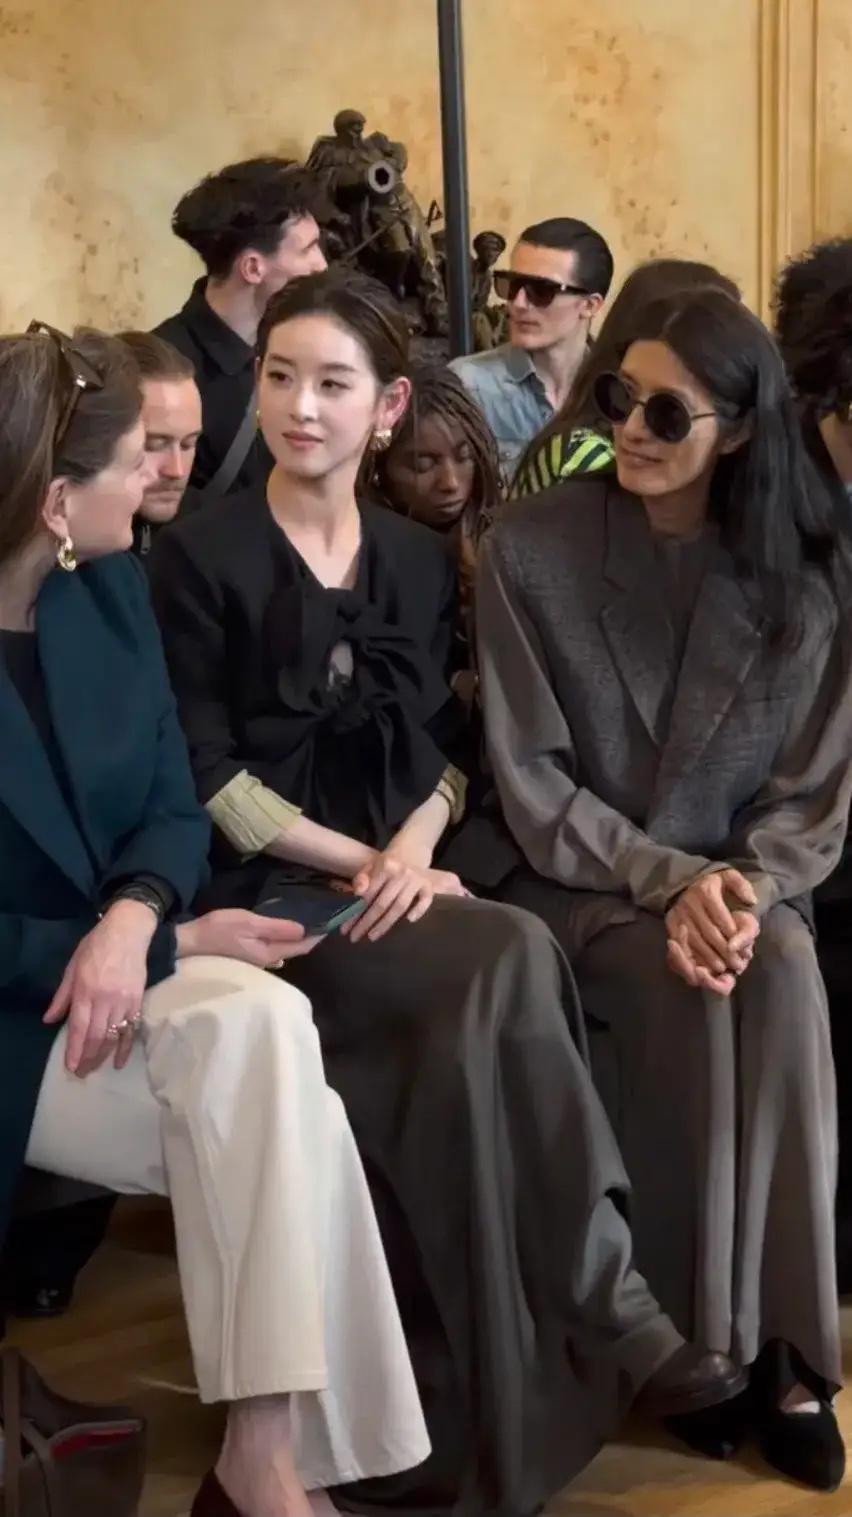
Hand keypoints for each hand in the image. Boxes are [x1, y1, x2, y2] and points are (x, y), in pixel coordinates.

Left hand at [44, 899, 157, 1076]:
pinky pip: (131, 1029)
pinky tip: (119, 1061)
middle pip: (96, 1036)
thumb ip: (62, 997)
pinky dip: (125, 1047)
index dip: (74, 1049)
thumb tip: (49, 1020)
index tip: (70, 1066)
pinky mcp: (138, 1001)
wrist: (128, 932)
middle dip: (87, 1058)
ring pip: (113, 1036)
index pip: (79, 1027)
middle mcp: (105, 999)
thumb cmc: (96, 947)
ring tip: (94, 1069)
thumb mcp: (72, 968)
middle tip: (80, 1073)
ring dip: (102, 1056)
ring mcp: (124, 1001)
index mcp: (86, 990)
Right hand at [175, 909, 318, 968]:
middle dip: (308, 938)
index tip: (331, 923)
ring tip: (306, 925)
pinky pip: (272, 950)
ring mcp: (257, 961)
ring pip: (283, 951)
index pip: (301, 946)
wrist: (190, 942)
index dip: (317, 935)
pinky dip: (281, 941)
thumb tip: (303, 930)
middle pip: (294, 950)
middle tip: (322, 921)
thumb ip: (276, 928)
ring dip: (295, 940)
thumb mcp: (250, 923)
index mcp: (270, 953)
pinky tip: (281, 934)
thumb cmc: (220, 930)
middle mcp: (267, 961)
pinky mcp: (248, 956)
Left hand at [343, 853, 468, 943]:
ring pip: (400, 906)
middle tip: (355, 938)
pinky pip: (425, 900)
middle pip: (382, 904)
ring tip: (372, 936)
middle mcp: (401, 872)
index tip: (346, 929)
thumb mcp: (372, 865)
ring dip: (385, 924)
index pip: (367, 895)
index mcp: (385, 866)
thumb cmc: (388, 862)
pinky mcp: (428, 885)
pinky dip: (418, 910)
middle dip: (366, 923)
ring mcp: (416, 879)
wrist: (413, 848)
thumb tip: (357, 892)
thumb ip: (362, 878)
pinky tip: (409, 920)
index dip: (356, 913)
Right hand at [665, 869, 757, 977]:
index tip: (744, 951)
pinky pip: (683, 944)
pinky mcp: (670, 923)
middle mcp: (690, 903)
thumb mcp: (728, 876)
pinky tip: (704, 965)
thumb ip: (742, 886)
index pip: (722, 919)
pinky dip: (693, 956)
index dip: (734, 937)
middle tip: (737, 965)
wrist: (683, 882)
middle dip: (724, 951)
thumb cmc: (711, 884)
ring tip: (723, 968)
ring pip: (696, 941)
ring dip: (710, 957)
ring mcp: (678, 914)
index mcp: (706, 891)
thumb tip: (752, 901)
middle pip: (709, 933)